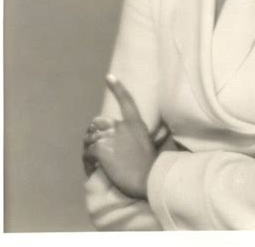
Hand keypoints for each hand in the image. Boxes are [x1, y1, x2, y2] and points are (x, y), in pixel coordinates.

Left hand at [83, 74, 155, 198]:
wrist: (148, 178)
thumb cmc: (152, 165)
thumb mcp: (152, 144)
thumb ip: (148, 135)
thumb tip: (167, 130)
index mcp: (135, 123)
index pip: (126, 100)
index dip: (117, 87)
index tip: (109, 77)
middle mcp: (121, 126)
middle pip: (98, 123)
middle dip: (93, 134)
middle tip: (93, 148)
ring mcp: (110, 136)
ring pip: (89, 139)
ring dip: (88, 150)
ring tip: (92, 163)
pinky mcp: (100, 149)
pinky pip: (87, 153)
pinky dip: (87, 162)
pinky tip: (91, 170)